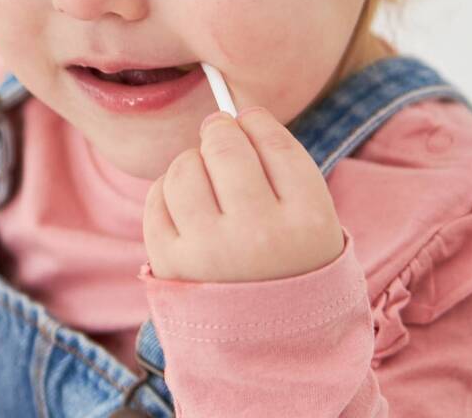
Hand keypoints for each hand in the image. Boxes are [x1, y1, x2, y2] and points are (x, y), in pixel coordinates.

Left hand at [143, 107, 345, 282]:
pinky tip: (186, 208)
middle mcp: (259, 235)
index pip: (272, 139)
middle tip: (220, 138)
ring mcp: (210, 252)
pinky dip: (167, 192)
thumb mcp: (315, 225)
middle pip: (226, 145)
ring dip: (192, 163)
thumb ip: (282, 167)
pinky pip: (156, 198)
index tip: (249, 122)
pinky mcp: (170, 265)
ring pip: (185, 167)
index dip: (255, 121)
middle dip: (220, 132)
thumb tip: (233, 114)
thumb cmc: (292, 272)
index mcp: (308, 221)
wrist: (270, 357)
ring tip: (206, 182)